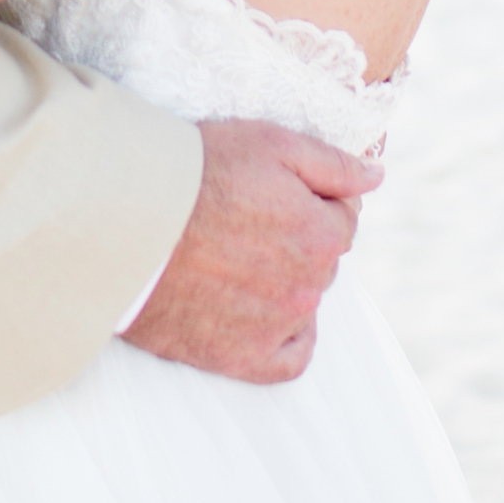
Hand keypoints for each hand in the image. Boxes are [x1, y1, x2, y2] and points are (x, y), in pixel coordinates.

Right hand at [123, 120, 381, 383]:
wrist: (125, 222)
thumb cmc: (196, 174)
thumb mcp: (271, 144)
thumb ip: (335, 164)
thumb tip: (378, 178)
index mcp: (322, 234)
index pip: (343, 218)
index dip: (312, 200)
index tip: (271, 192)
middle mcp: (308, 287)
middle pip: (322, 260)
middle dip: (297, 239)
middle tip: (246, 220)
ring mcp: (276, 326)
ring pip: (304, 302)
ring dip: (285, 282)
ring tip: (236, 258)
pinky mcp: (242, 358)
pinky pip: (290, 358)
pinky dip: (286, 336)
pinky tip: (260, 312)